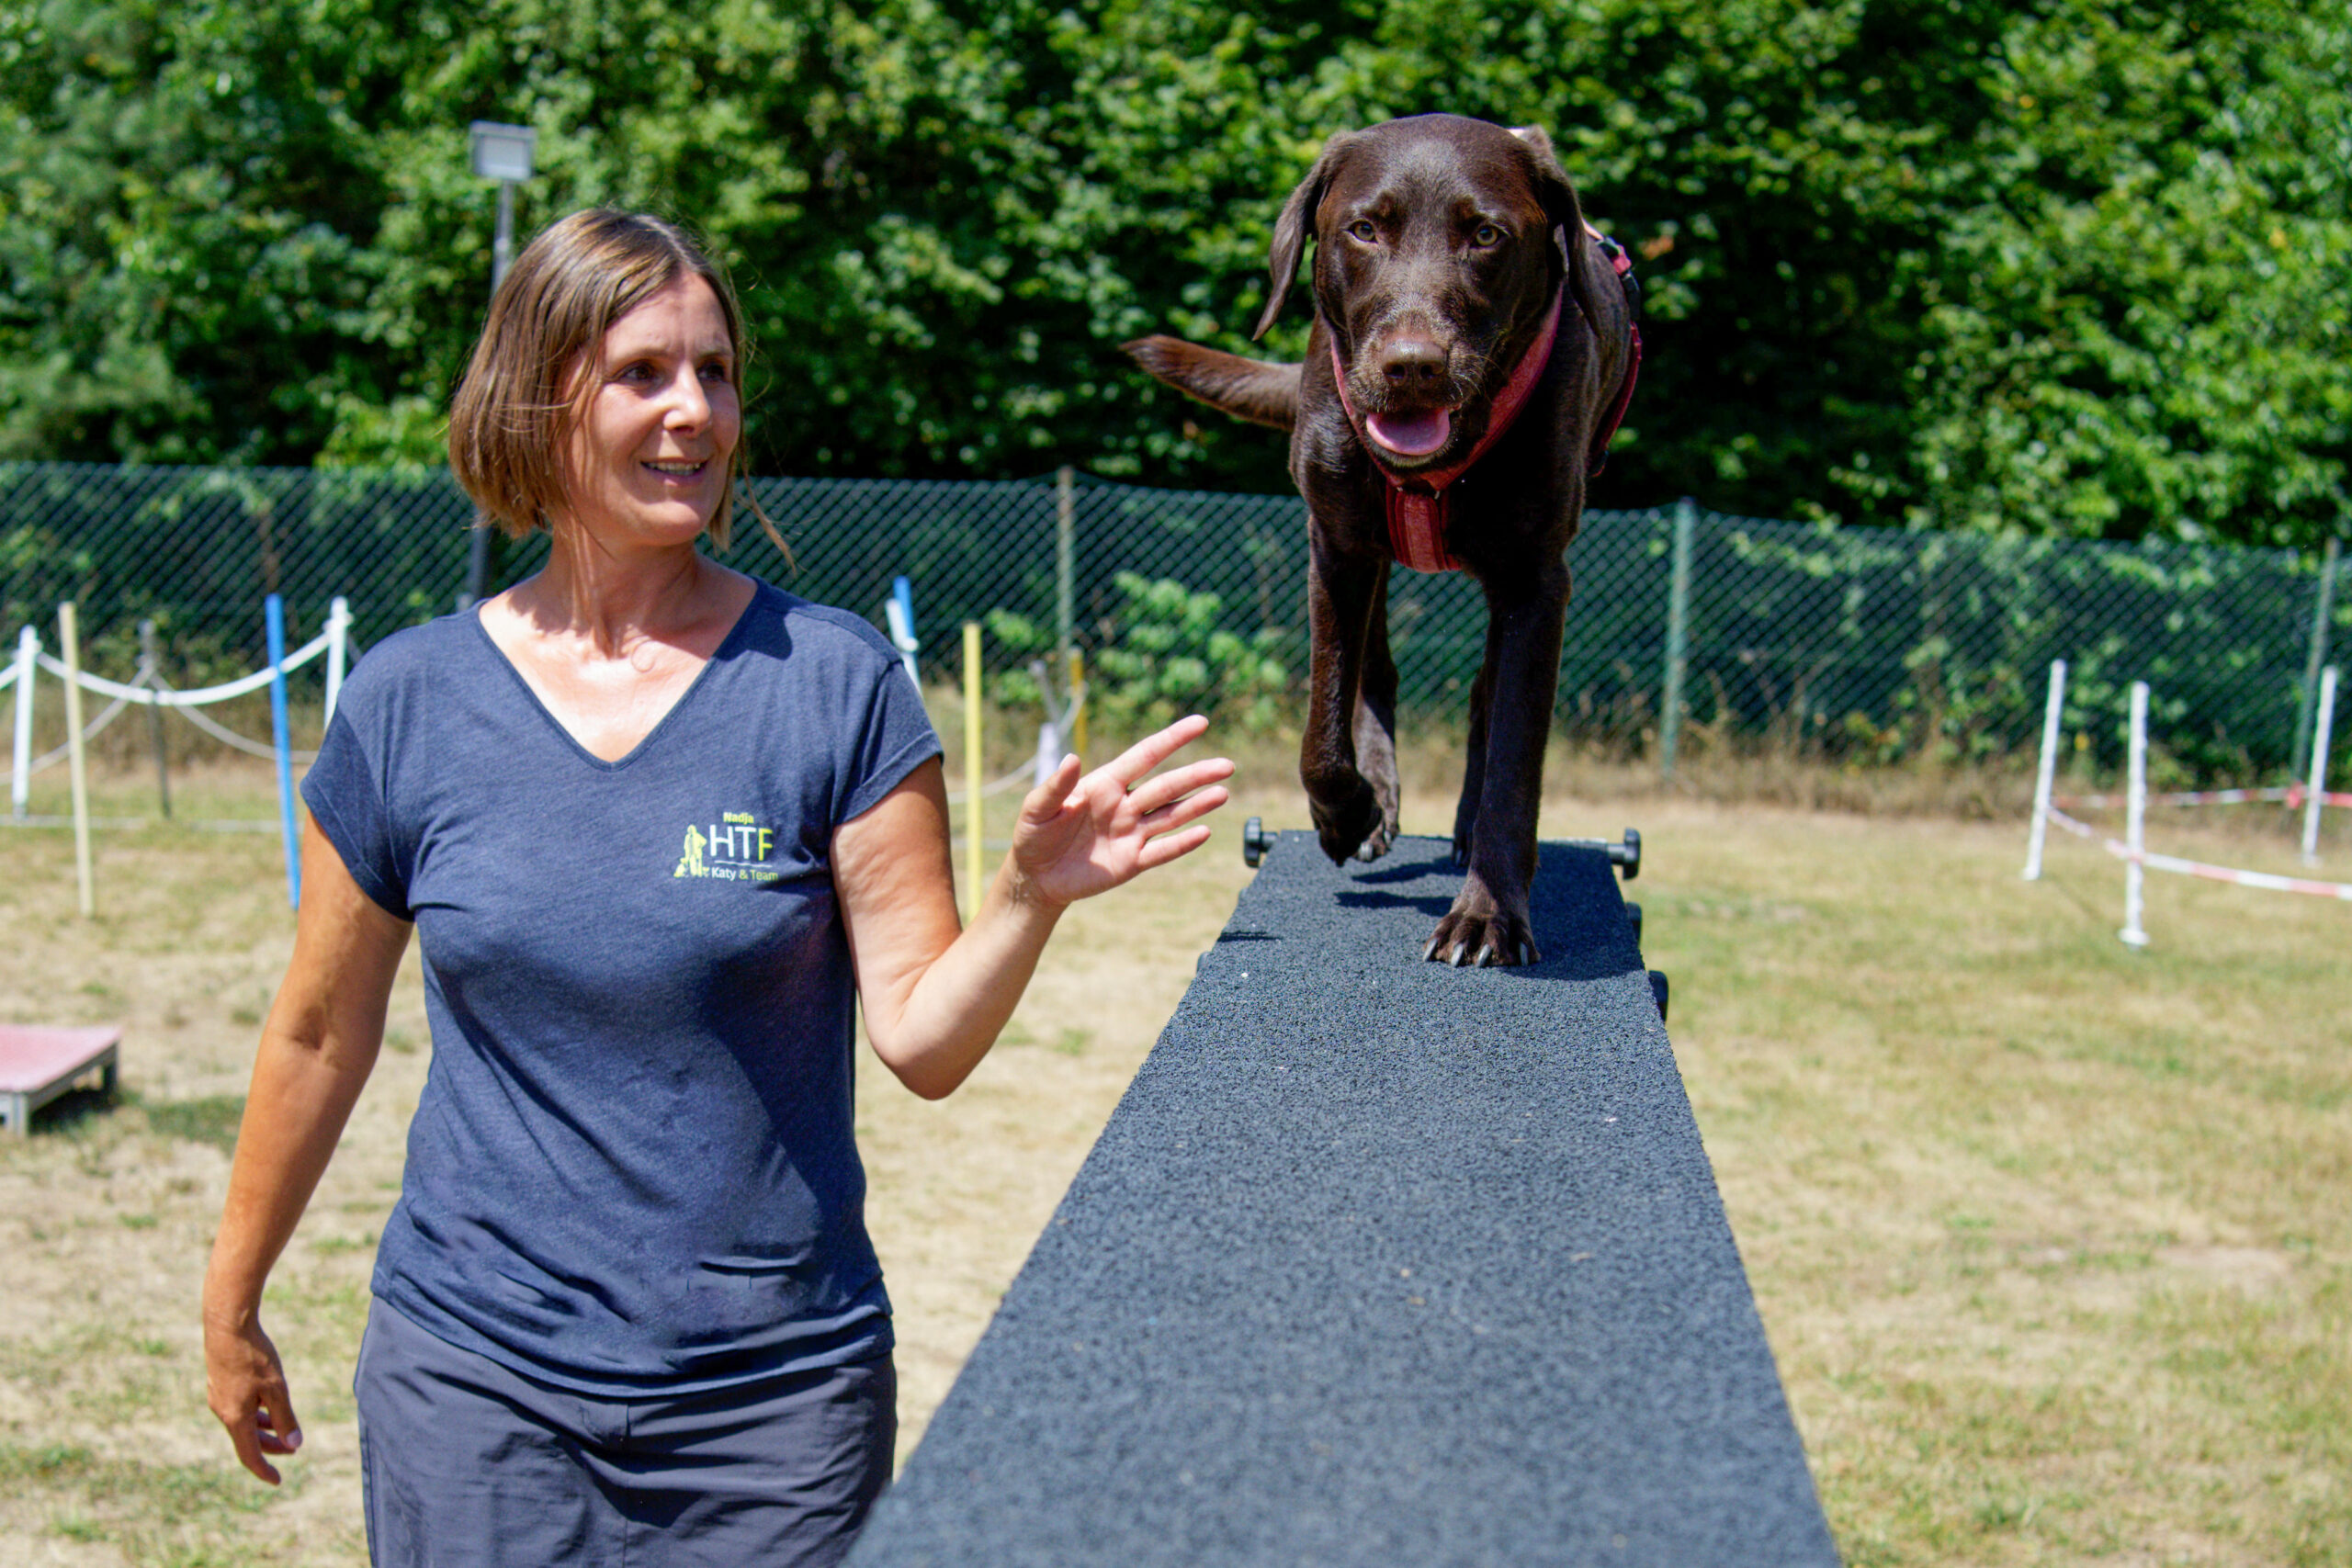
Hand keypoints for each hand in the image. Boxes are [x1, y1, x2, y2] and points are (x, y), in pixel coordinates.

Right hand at [204, 1309, 302, 1484]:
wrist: (227, 1326)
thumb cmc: (254, 1357)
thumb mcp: (277, 1388)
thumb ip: (285, 1418)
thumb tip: (294, 1444)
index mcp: (235, 1418)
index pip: (249, 1455)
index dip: (264, 1470)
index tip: (277, 1481)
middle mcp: (222, 1412)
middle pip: (246, 1440)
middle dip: (270, 1447)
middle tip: (292, 1450)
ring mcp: (218, 1398)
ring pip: (242, 1423)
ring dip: (262, 1429)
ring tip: (282, 1428)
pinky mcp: (218, 1384)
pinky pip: (237, 1409)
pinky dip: (253, 1414)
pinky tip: (265, 1404)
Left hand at [1009, 714, 1232, 908]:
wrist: (1035, 877)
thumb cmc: (1033, 835)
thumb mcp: (1037, 808)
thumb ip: (1056, 786)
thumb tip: (1072, 758)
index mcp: (1105, 784)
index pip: (1145, 755)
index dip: (1172, 739)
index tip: (1200, 723)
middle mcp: (1124, 805)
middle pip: (1167, 786)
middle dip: (1196, 775)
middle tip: (1228, 765)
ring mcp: (1130, 834)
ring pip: (1171, 816)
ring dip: (1197, 806)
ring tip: (1223, 793)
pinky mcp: (1131, 862)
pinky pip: (1161, 851)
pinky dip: (1182, 843)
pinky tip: (1204, 832)